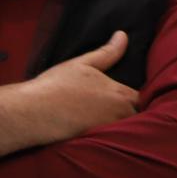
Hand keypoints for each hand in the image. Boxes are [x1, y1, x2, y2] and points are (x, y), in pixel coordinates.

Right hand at [21, 31, 138, 147]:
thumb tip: (123, 36)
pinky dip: (107, 134)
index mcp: (120, 95)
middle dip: (133, 111)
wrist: (30, 112)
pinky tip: (98, 127)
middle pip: (136, 115)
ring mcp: (106, 130)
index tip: (136, 94)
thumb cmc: (56, 86)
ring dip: (122, 123)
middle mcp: (118, 115)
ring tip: (111, 117)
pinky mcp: (93, 141)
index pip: (144, 98)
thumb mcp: (84, 64)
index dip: (141, 97)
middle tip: (124, 106)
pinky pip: (108, 138)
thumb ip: (108, 52)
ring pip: (124, 128)